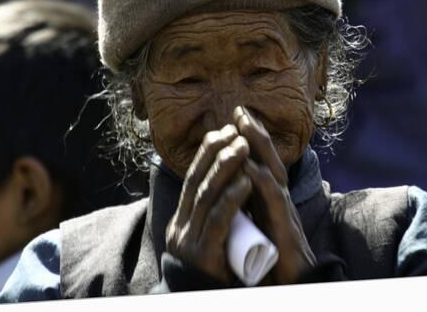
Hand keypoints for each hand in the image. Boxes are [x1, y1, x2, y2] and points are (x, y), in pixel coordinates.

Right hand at [165, 124, 252, 282]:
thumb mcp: (206, 235)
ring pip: (206, 194)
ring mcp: (188, 240)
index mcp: (181, 219)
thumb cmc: (213, 268)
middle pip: (196, 180)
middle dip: (215, 152)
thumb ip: (210, 213)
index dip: (207, 152)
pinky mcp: (202, 255)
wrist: (202, 300)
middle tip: (235, 131)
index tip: (224, 131)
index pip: (192, 177)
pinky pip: (218, 220)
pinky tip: (246, 182)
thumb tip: (224, 182)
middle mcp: (180, 225)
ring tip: (243, 146)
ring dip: (226, 167)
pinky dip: (232, 198)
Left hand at [233, 105, 316, 284]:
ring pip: (273, 173)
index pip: (259, 162)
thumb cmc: (272, 257)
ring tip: (244, 126)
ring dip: (259, 148)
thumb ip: (248, 204)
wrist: (290, 285)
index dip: (249, 140)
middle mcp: (278, 201)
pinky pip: (274, 203)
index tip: (235, 117)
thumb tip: (231, 184)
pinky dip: (262, 183)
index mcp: (268, 200)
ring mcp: (284, 214)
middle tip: (241, 110)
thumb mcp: (256, 224)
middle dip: (254, 133)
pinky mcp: (286, 231)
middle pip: (268, 161)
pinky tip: (250, 168)